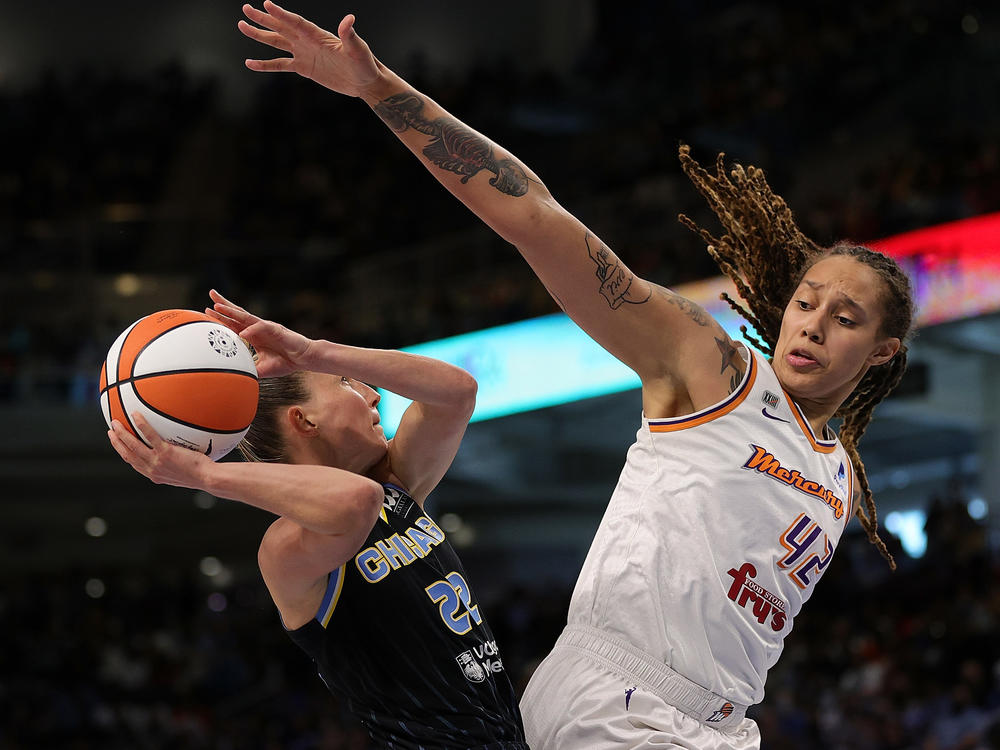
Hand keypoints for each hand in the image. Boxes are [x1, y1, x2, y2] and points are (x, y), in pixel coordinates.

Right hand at [108, 414, 210, 489]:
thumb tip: (174, 451)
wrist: (208, 478)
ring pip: (133, 446)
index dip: (123, 452)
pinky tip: (136, 415)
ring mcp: (158, 461)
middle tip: (111, 431)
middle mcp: (152, 469)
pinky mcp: (166, 453)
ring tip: (115, 422)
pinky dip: (141, 425)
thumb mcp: (181, 472)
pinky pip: (150, 436)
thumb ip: (172, 463)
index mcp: (154, 474)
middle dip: (116, 442)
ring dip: (121, 434)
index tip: (117, 443)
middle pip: (128, 454)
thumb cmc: (200, 474)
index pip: (133, 463)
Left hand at [205, 289, 313, 377]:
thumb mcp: (261, 368)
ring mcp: (266, 327)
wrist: (304, 359)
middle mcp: (257, 328)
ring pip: (246, 317)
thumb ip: (247, 368)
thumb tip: (232, 377)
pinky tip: (242, 332)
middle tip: (211, 293)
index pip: (234, 323)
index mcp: (253, 335)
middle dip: (224, 304)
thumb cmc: (285, 362)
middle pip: (238, 313)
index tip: (207, 311)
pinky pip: (261, 327)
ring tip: (217, 306)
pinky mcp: (276, 329)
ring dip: (231, 312)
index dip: (221, 317)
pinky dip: (251, 330)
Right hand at [239, 1, 379, 96]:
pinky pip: (280, 64)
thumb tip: (349, 19)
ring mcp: (303, 53)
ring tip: (242, 26)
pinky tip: (250, 63)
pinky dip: (265, 64)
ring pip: (276, 42)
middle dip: (263, 18)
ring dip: (259, 35)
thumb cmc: (364, 63)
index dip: (282, 14)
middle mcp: (307, 41)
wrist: (364, 82)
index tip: (266, 4)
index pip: (296, 21)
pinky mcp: (303, 68)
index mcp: (318, 34)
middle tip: (246, 9)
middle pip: (281, 27)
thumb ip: (350, 35)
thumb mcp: (358, 49)